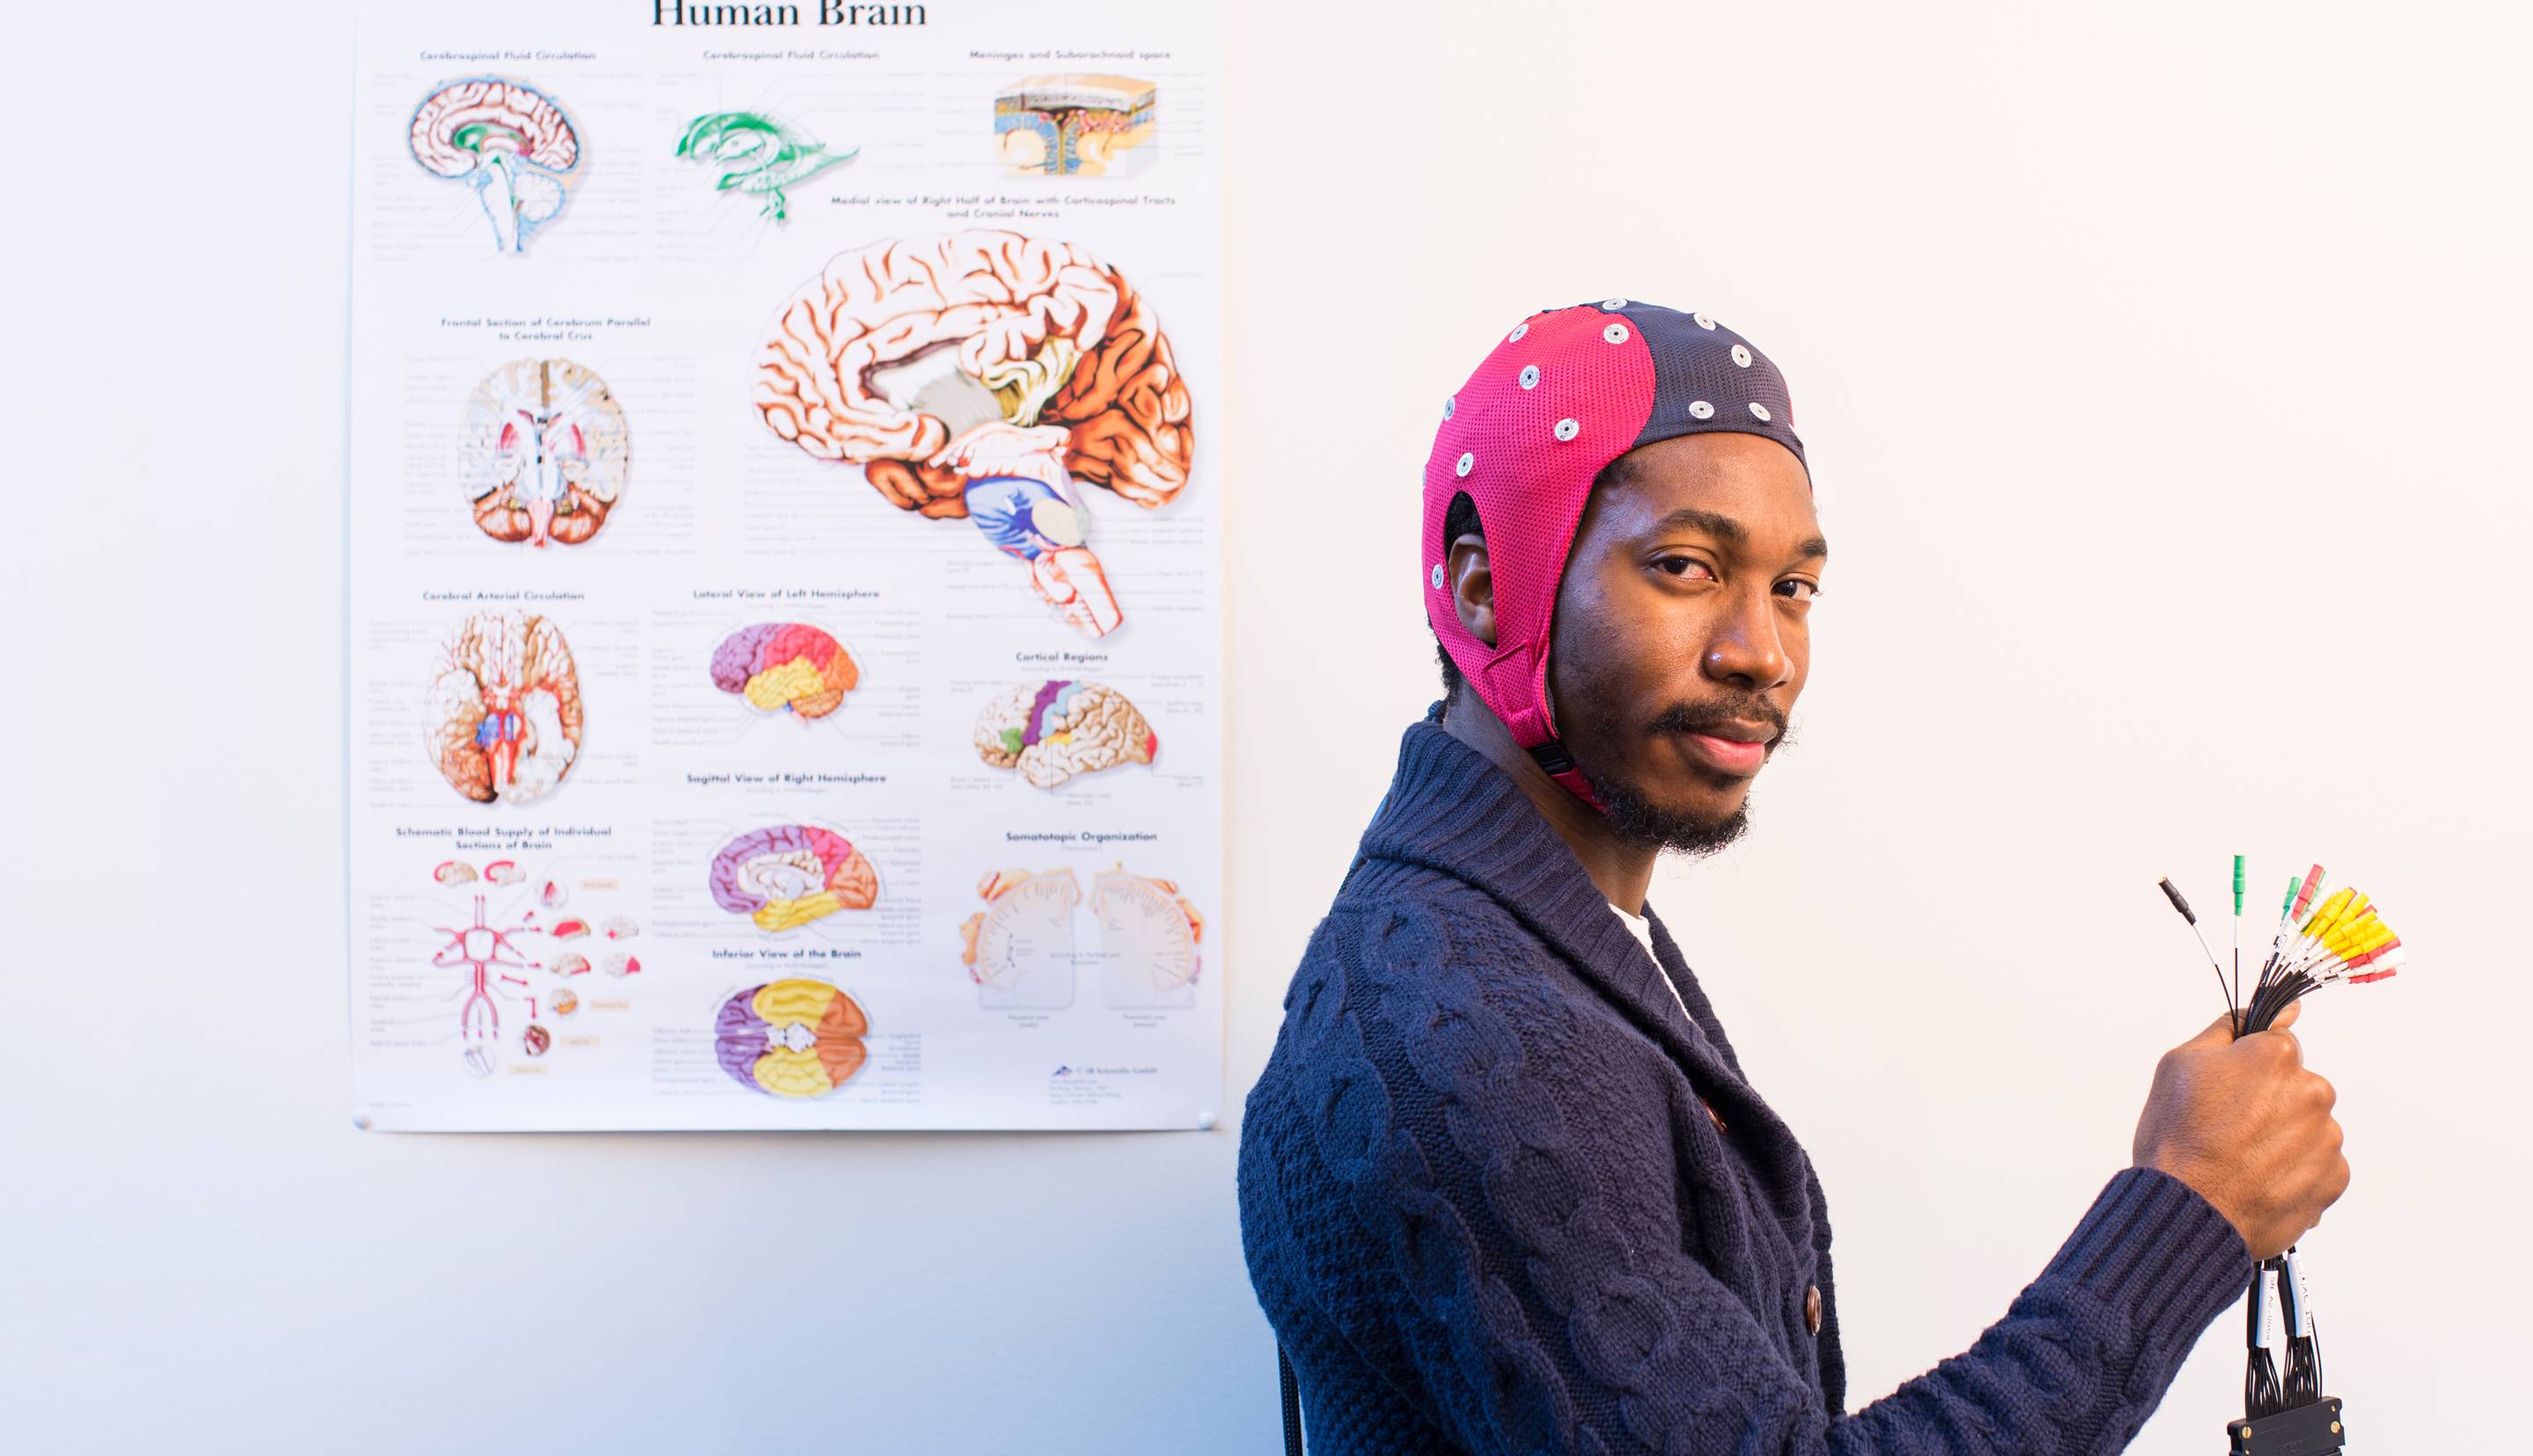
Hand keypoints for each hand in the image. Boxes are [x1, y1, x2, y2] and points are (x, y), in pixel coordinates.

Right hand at [2130, 1001, 2348, 1258]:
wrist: (2188, 1213)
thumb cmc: (2177, 1139)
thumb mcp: (2180, 1064)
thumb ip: (2229, 1029)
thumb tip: (2281, 1009)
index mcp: (2277, 1056)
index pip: (2276, 1043)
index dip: (2246, 1066)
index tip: (2229, 1089)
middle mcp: (2312, 1091)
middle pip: (2295, 1085)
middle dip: (2268, 1102)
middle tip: (2226, 1129)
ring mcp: (2327, 1137)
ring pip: (2308, 1126)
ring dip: (2283, 1137)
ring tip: (2241, 1161)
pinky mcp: (2333, 1179)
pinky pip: (2318, 1164)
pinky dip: (2295, 1170)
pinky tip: (2260, 1179)